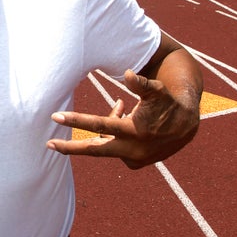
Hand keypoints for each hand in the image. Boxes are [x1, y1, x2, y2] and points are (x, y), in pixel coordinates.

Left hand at [47, 69, 198, 168]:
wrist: (188, 127)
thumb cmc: (168, 102)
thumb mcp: (157, 90)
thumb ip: (141, 83)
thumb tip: (127, 73)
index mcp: (134, 130)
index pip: (99, 125)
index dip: (76, 121)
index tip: (56, 118)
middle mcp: (132, 149)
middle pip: (94, 149)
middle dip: (70, 148)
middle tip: (48, 145)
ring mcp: (133, 158)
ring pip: (106, 143)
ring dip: (103, 129)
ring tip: (121, 106)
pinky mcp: (136, 163)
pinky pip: (116, 148)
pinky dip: (114, 135)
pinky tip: (125, 117)